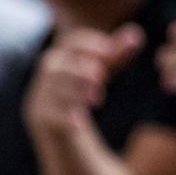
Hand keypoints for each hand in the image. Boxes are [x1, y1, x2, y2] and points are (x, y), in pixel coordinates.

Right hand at [23, 24, 144, 136]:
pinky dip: (65, 117)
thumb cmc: (84, 100)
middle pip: (53, 64)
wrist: (65, 141)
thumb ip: (116, 55)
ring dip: (74, 91)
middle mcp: (45, 79)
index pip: (70, 42)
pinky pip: (48, 117)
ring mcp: (40, 101)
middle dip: (78, 67)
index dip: (89, 43)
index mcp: (60, 62)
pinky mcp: (41, 123)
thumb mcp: (102, 76)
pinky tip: (81, 123)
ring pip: (50, 90)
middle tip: (101, 76)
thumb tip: (135, 33)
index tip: (109, 50)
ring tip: (96, 98)